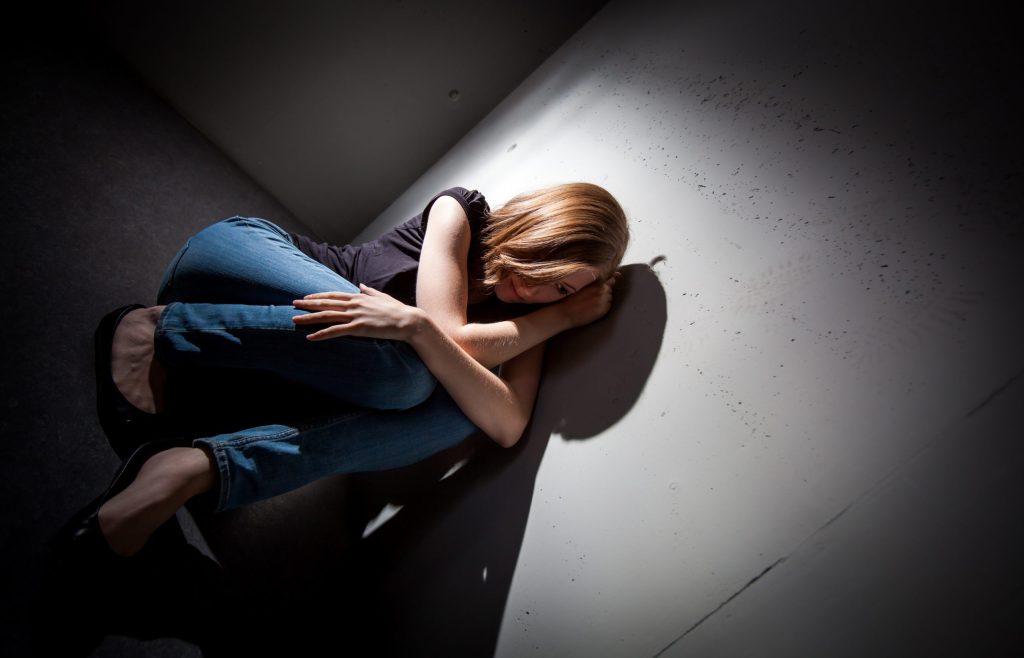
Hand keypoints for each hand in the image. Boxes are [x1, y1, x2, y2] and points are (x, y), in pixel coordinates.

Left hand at [292, 284, 424, 340]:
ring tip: (295, 319)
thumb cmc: (397, 310)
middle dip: (308, 304)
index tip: (306, 297)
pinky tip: (310, 337)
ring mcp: (355, 316)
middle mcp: (354, 304)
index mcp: (359, 297)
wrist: (408, 320)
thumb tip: (361, 285)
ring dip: (309, 318)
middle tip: (293, 304)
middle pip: (326, 304)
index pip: (334, 295)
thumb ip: (369, 291)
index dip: (318, 296)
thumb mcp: (381, 297)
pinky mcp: (358, 328)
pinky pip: (335, 331)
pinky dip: (321, 334)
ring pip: (327, 316)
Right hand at [557, 271, 618, 327]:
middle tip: (592, 298)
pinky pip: (607, 307)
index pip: (611, 280)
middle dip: (604, 292)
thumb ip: (594, 281)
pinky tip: (592, 309)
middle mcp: (602, 289)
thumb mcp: (581, 284)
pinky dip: (603, 308)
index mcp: (596, 281)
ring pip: (609, 298)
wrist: (565, 312)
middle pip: (609, 290)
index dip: (612, 280)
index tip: (616, 277)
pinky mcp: (603, 309)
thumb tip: (614, 275)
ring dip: (604, 300)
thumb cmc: (570, 298)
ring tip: (591, 304)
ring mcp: (603, 299)